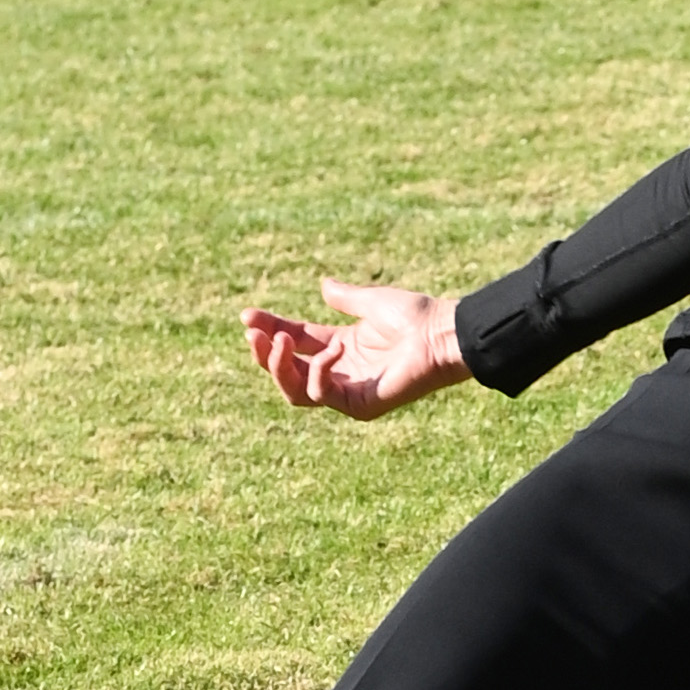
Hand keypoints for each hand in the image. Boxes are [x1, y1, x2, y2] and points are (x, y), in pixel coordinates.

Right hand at [242, 279, 469, 417]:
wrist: (443, 333)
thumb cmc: (417, 316)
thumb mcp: (372, 301)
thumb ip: (345, 296)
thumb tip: (324, 285)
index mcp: (341, 347)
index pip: (295, 341)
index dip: (270, 329)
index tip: (246, 316)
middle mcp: (341, 371)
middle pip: (288, 371)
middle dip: (265, 353)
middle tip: (253, 333)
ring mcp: (348, 391)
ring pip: (295, 390)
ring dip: (280, 366)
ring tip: (279, 341)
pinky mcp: (359, 405)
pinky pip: (323, 394)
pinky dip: (319, 370)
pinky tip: (331, 349)